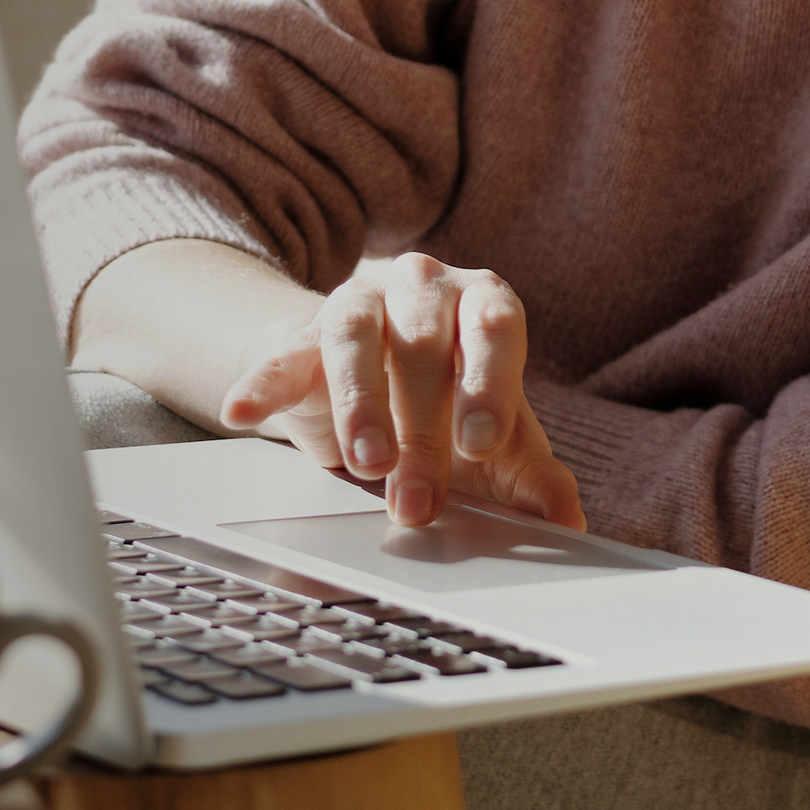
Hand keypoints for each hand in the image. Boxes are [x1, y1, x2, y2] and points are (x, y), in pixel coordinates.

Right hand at [220, 252, 585, 532]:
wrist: (371, 373)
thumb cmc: (449, 400)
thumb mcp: (495, 436)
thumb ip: (531, 474)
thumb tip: (567, 521)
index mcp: (482, 302)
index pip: (494, 328)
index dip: (488, 383)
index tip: (481, 442)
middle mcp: (423, 288)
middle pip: (423, 346)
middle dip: (423, 430)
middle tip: (418, 499)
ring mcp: (358, 304)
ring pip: (355, 338)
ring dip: (361, 404)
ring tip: (365, 463)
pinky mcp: (300, 334)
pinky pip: (281, 356)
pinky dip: (262, 382)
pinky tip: (242, 412)